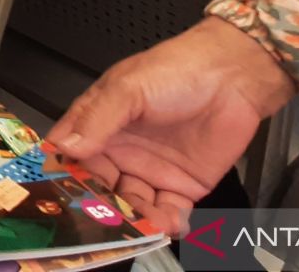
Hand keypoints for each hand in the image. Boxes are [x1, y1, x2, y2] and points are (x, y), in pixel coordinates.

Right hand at [47, 17, 294, 234]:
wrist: (231, 77)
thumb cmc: (175, 70)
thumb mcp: (127, 89)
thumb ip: (96, 119)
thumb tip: (67, 147)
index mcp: (96, 125)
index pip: (70, 158)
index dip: (66, 178)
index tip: (66, 197)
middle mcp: (119, 151)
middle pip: (98, 189)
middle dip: (100, 207)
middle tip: (105, 221)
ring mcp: (149, 170)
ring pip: (131, 206)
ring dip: (134, 221)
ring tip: (142, 227)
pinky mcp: (181, 185)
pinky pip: (168, 212)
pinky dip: (166, 224)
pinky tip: (167, 225)